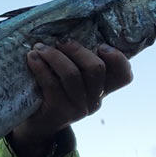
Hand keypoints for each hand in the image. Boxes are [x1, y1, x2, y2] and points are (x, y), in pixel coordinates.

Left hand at [9, 40, 132, 156]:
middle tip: (60, 41)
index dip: (117, 58)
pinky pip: (52, 83)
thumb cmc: (52, 93)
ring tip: (39, 48)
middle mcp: (95, 100)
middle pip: (96, 68)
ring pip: (72, 74)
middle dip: (76, 50)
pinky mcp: (59, 112)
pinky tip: (32, 59)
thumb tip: (69, 31)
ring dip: (54, 56)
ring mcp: (78, 108)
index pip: (123, 76)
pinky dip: (40, 67)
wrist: (35, 125)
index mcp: (102, 89)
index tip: (100, 46)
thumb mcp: (70, 79)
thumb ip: (77, 62)